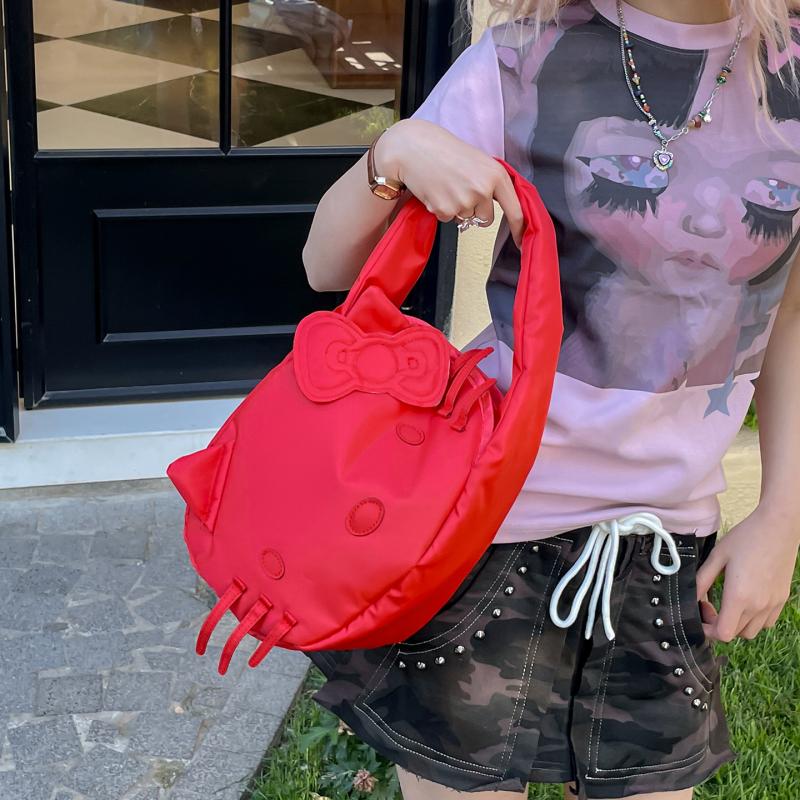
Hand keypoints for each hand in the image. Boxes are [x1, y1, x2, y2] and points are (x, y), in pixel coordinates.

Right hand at [377, 119, 524, 247]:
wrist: (414, 148)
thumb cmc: (445, 152)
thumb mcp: (479, 162)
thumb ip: (493, 184)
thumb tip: (503, 207)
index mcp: (496, 174)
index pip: (515, 210)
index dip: (518, 229)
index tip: (521, 241)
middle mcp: (483, 189)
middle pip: (486, 219)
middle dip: (475, 211)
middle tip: (460, 189)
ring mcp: (464, 201)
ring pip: (465, 220)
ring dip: (456, 208)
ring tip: (446, 186)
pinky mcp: (446, 210)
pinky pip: (448, 219)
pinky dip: (441, 209)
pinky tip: (436, 191)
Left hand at [695, 506, 798, 641]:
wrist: (778, 527)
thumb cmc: (746, 538)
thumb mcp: (717, 556)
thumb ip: (702, 580)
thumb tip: (691, 597)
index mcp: (739, 596)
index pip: (723, 633)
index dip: (707, 629)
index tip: (702, 612)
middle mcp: (758, 606)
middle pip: (735, 634)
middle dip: (718, 624)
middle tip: (710, 603)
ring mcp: (773, 604)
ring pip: (751, 631)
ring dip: (736, 624)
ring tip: (728, 603)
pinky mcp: (781, 599)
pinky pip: (766, 622)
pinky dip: (753, 619)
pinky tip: (745, 600)